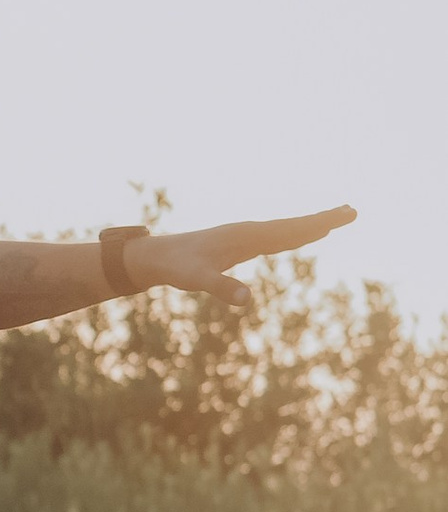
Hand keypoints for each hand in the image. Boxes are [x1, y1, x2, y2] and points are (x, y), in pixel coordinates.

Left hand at [127, 208, 355, 313]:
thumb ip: (222, 288)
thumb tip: (247, 301)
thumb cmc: (178, 267)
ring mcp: (246, 236)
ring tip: (337, 218)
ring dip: (312, 224)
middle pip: (293, 225)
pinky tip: (302, 235)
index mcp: (246, 236)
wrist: (158, 256)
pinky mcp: (241, 243)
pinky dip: (294, 234)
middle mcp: (250, 231)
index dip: (316, 225)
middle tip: (353, 210)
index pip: (288, 230)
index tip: (341, 217)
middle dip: (323, 219)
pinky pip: (275, 237)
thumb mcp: (199, 280)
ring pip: (286, 229)